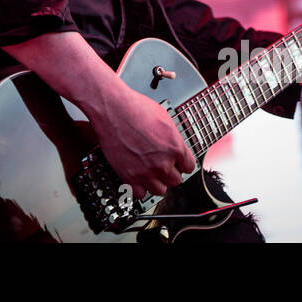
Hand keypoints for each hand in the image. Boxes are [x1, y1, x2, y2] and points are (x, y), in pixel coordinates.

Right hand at [90, 86, 197, 200]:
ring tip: (149, 172)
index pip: (188, 167)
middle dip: (169, 172)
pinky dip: (138, 188)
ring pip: (160, 190)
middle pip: (175, 180)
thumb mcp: (164, 118)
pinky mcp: (128, 176)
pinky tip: (136, 178)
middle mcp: (162, 163)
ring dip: (155, 182)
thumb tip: (175, 145)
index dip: (181, 164)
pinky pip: (140, 194)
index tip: (176, 163)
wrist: (112, 108)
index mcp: (175, 147)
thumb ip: (172, 138)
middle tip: (160, 164)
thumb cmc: (135, 107)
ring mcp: (146, 172)